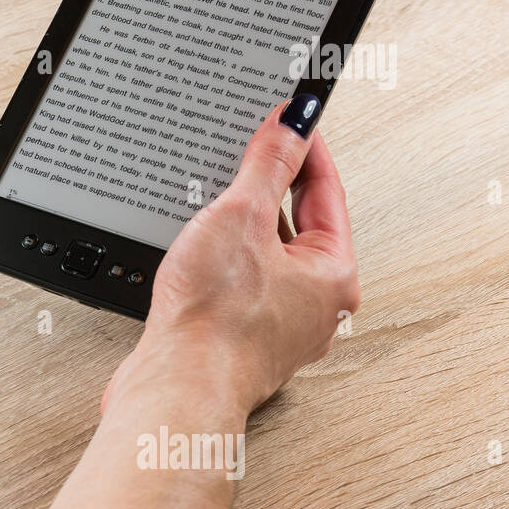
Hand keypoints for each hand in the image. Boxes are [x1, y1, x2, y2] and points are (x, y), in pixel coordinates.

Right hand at [105, 96, 359, 419]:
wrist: (174, 390)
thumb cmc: (215, 325)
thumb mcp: (241, 217)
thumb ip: (267, 163)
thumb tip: (291, 123)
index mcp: (334, 276)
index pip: (326, 190)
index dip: (304, 147)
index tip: (287, 119)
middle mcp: (314, 307)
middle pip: (297, 224)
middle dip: (269, 187)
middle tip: (249, 151)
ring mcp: (275, 327)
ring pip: (264, 258)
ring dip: (241, 227)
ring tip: (214, 201)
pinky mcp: (236, 340)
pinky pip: (236, 284)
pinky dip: (220, 261)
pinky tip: (195, 254)